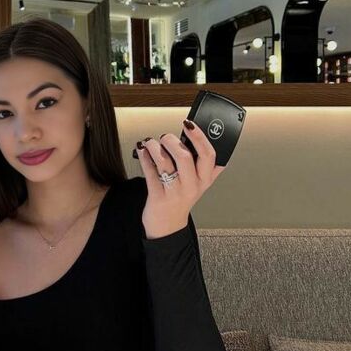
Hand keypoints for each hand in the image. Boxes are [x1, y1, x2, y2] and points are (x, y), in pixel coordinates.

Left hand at [136, 120, 224, 237]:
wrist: (167, 226)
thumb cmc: (181, 199)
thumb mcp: (198, 183)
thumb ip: (205, 165)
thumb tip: (202, 136)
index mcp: (205, 179)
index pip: (209, 155)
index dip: (199, 137)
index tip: (189, 124)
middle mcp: (192, 186)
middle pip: (185, 156)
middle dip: (171, 141)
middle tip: (165, 137)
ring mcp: (174, 192)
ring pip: (164, 162)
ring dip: (154, 147)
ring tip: (150, 143)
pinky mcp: (158, 196)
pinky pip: (150, 172)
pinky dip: (144, 157)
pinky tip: (142, 151)